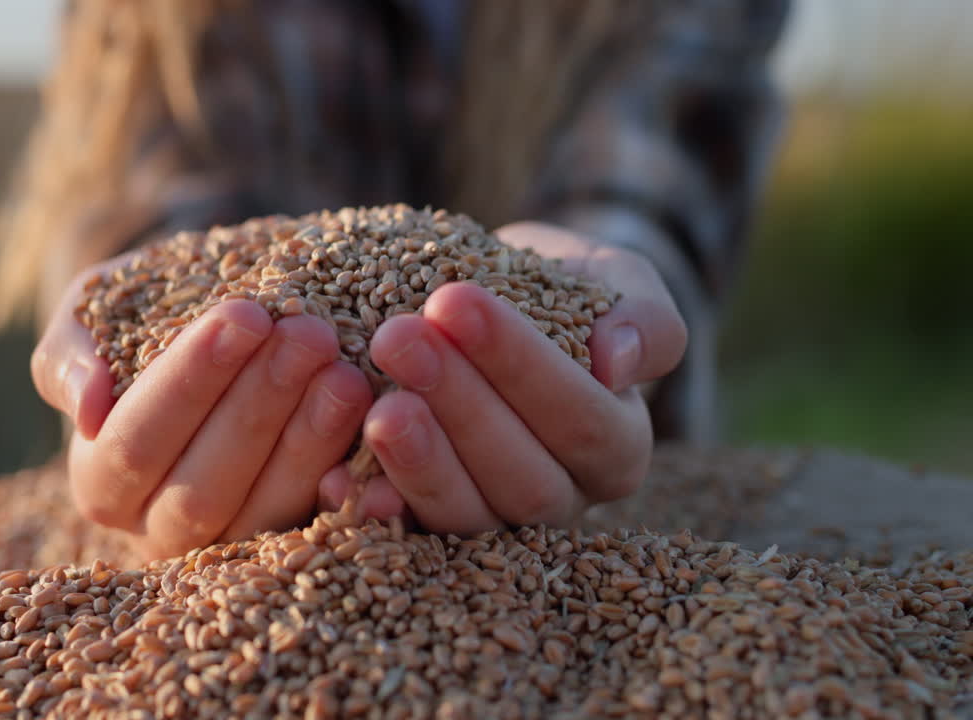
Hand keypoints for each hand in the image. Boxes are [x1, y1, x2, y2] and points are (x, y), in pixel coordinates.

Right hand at [31, 254, 373, 562]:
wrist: (220, 333)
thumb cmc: (145, 317)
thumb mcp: (93, 316)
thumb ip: (70, 354)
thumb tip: (88, 407)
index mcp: (102, 481)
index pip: (137, 441)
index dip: (190, 382)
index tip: (246, 315)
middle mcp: (160, 530)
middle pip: (204, 487)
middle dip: (260, 407)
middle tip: (310, 335)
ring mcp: (233, 546)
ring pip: (265, 513)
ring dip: (310, 444)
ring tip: (347, 375)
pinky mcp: (296, 545)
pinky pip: (325, 532)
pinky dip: (358, 501)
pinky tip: (387, 454)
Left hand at [319, 222, 687, 533]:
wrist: (501, 308)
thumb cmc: (563, 291)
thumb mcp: (614, 281)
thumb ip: (641, 314)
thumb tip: (618, 360)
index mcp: (618, 446)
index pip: (581, 419)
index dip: (519, 365)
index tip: (455, 300)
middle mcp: (563, 498)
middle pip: (521, 476)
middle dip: (457, 406)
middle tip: (397, 338)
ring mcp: (495, 521)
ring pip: (466, 516)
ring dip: (416, 463)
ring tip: (372, 406)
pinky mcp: (433, 529)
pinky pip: (405, 535)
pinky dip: (370, 508)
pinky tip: (333, 474)